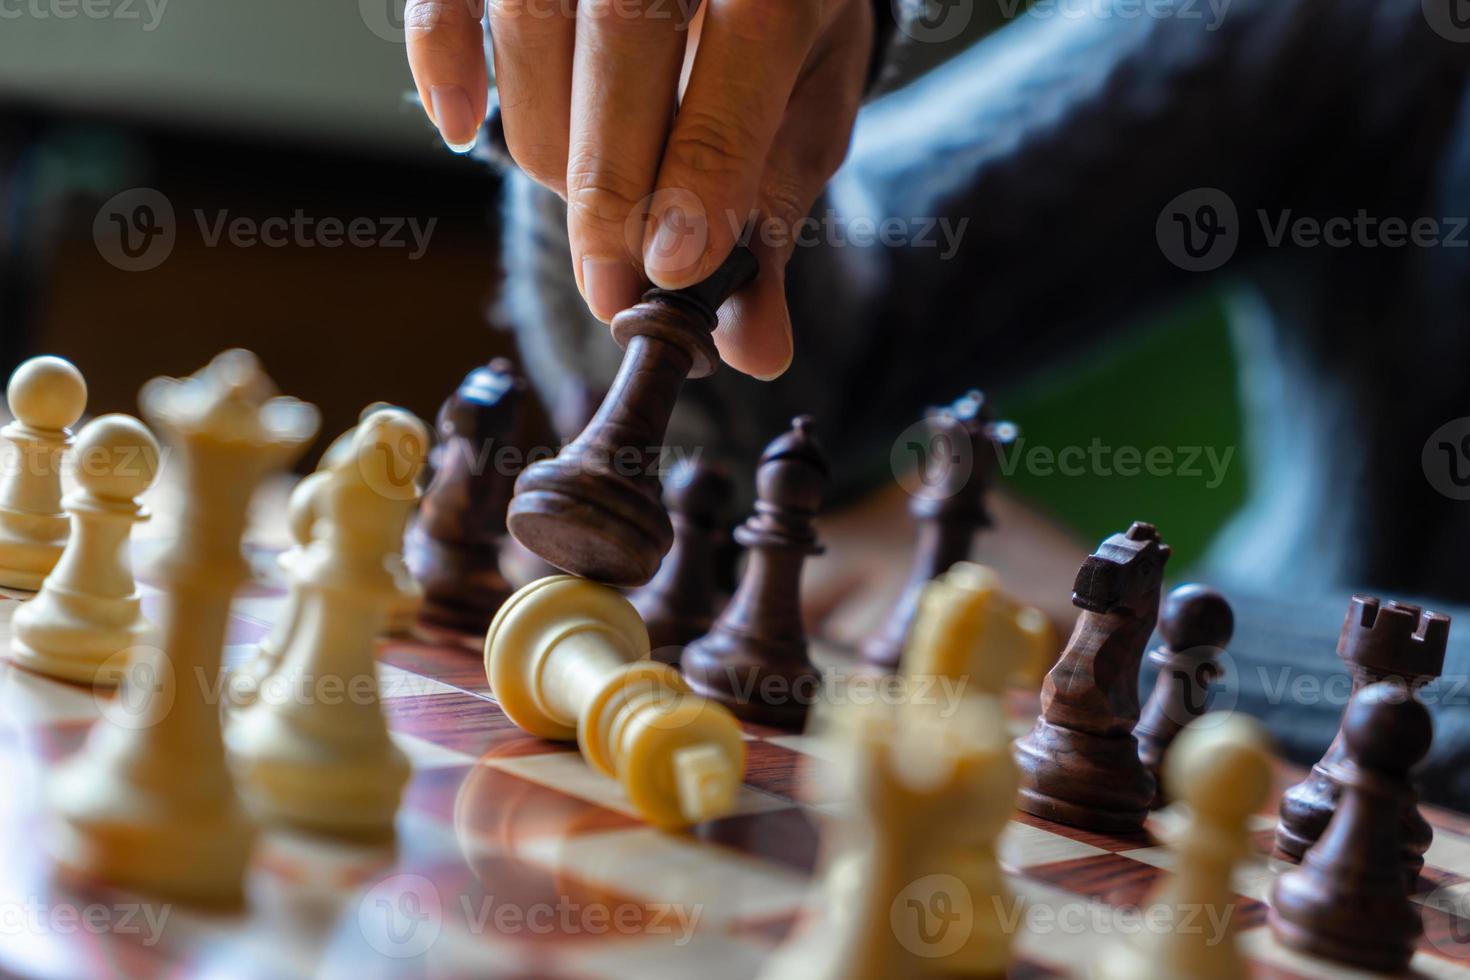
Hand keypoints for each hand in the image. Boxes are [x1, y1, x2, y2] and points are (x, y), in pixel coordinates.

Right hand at [405, 0, 874, 379]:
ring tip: (596, 200)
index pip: (742, 60)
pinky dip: (442, 60)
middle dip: (611, 192)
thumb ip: (770, 227)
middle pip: (622, 45)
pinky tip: (460, 125)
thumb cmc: (780, 28)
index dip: (699, 175)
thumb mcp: (802, 119)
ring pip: (534, 41)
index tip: (668, 272)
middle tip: (613, 290)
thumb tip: (755, 351)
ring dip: (553, 154)